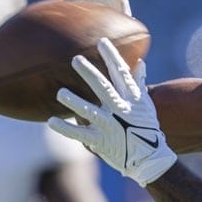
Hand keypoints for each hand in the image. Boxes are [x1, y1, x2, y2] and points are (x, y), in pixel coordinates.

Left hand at [49, 39, 176, 186]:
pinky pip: (81, 134)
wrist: (150, 158)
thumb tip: (140, 62)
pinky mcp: (101, 141)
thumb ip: (139, 83)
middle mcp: (122, 110)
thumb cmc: (147, 128)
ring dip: (75, 102)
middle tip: (75, 60)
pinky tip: (51, 121)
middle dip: (90, 74)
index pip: (122, 74)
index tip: (102, 42)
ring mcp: (111, 126)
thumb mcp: (146, 105)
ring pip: (91, 112)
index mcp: (132, 99)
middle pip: (104, 89)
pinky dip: (66, 129)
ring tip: (60, 92)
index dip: (112, 57)